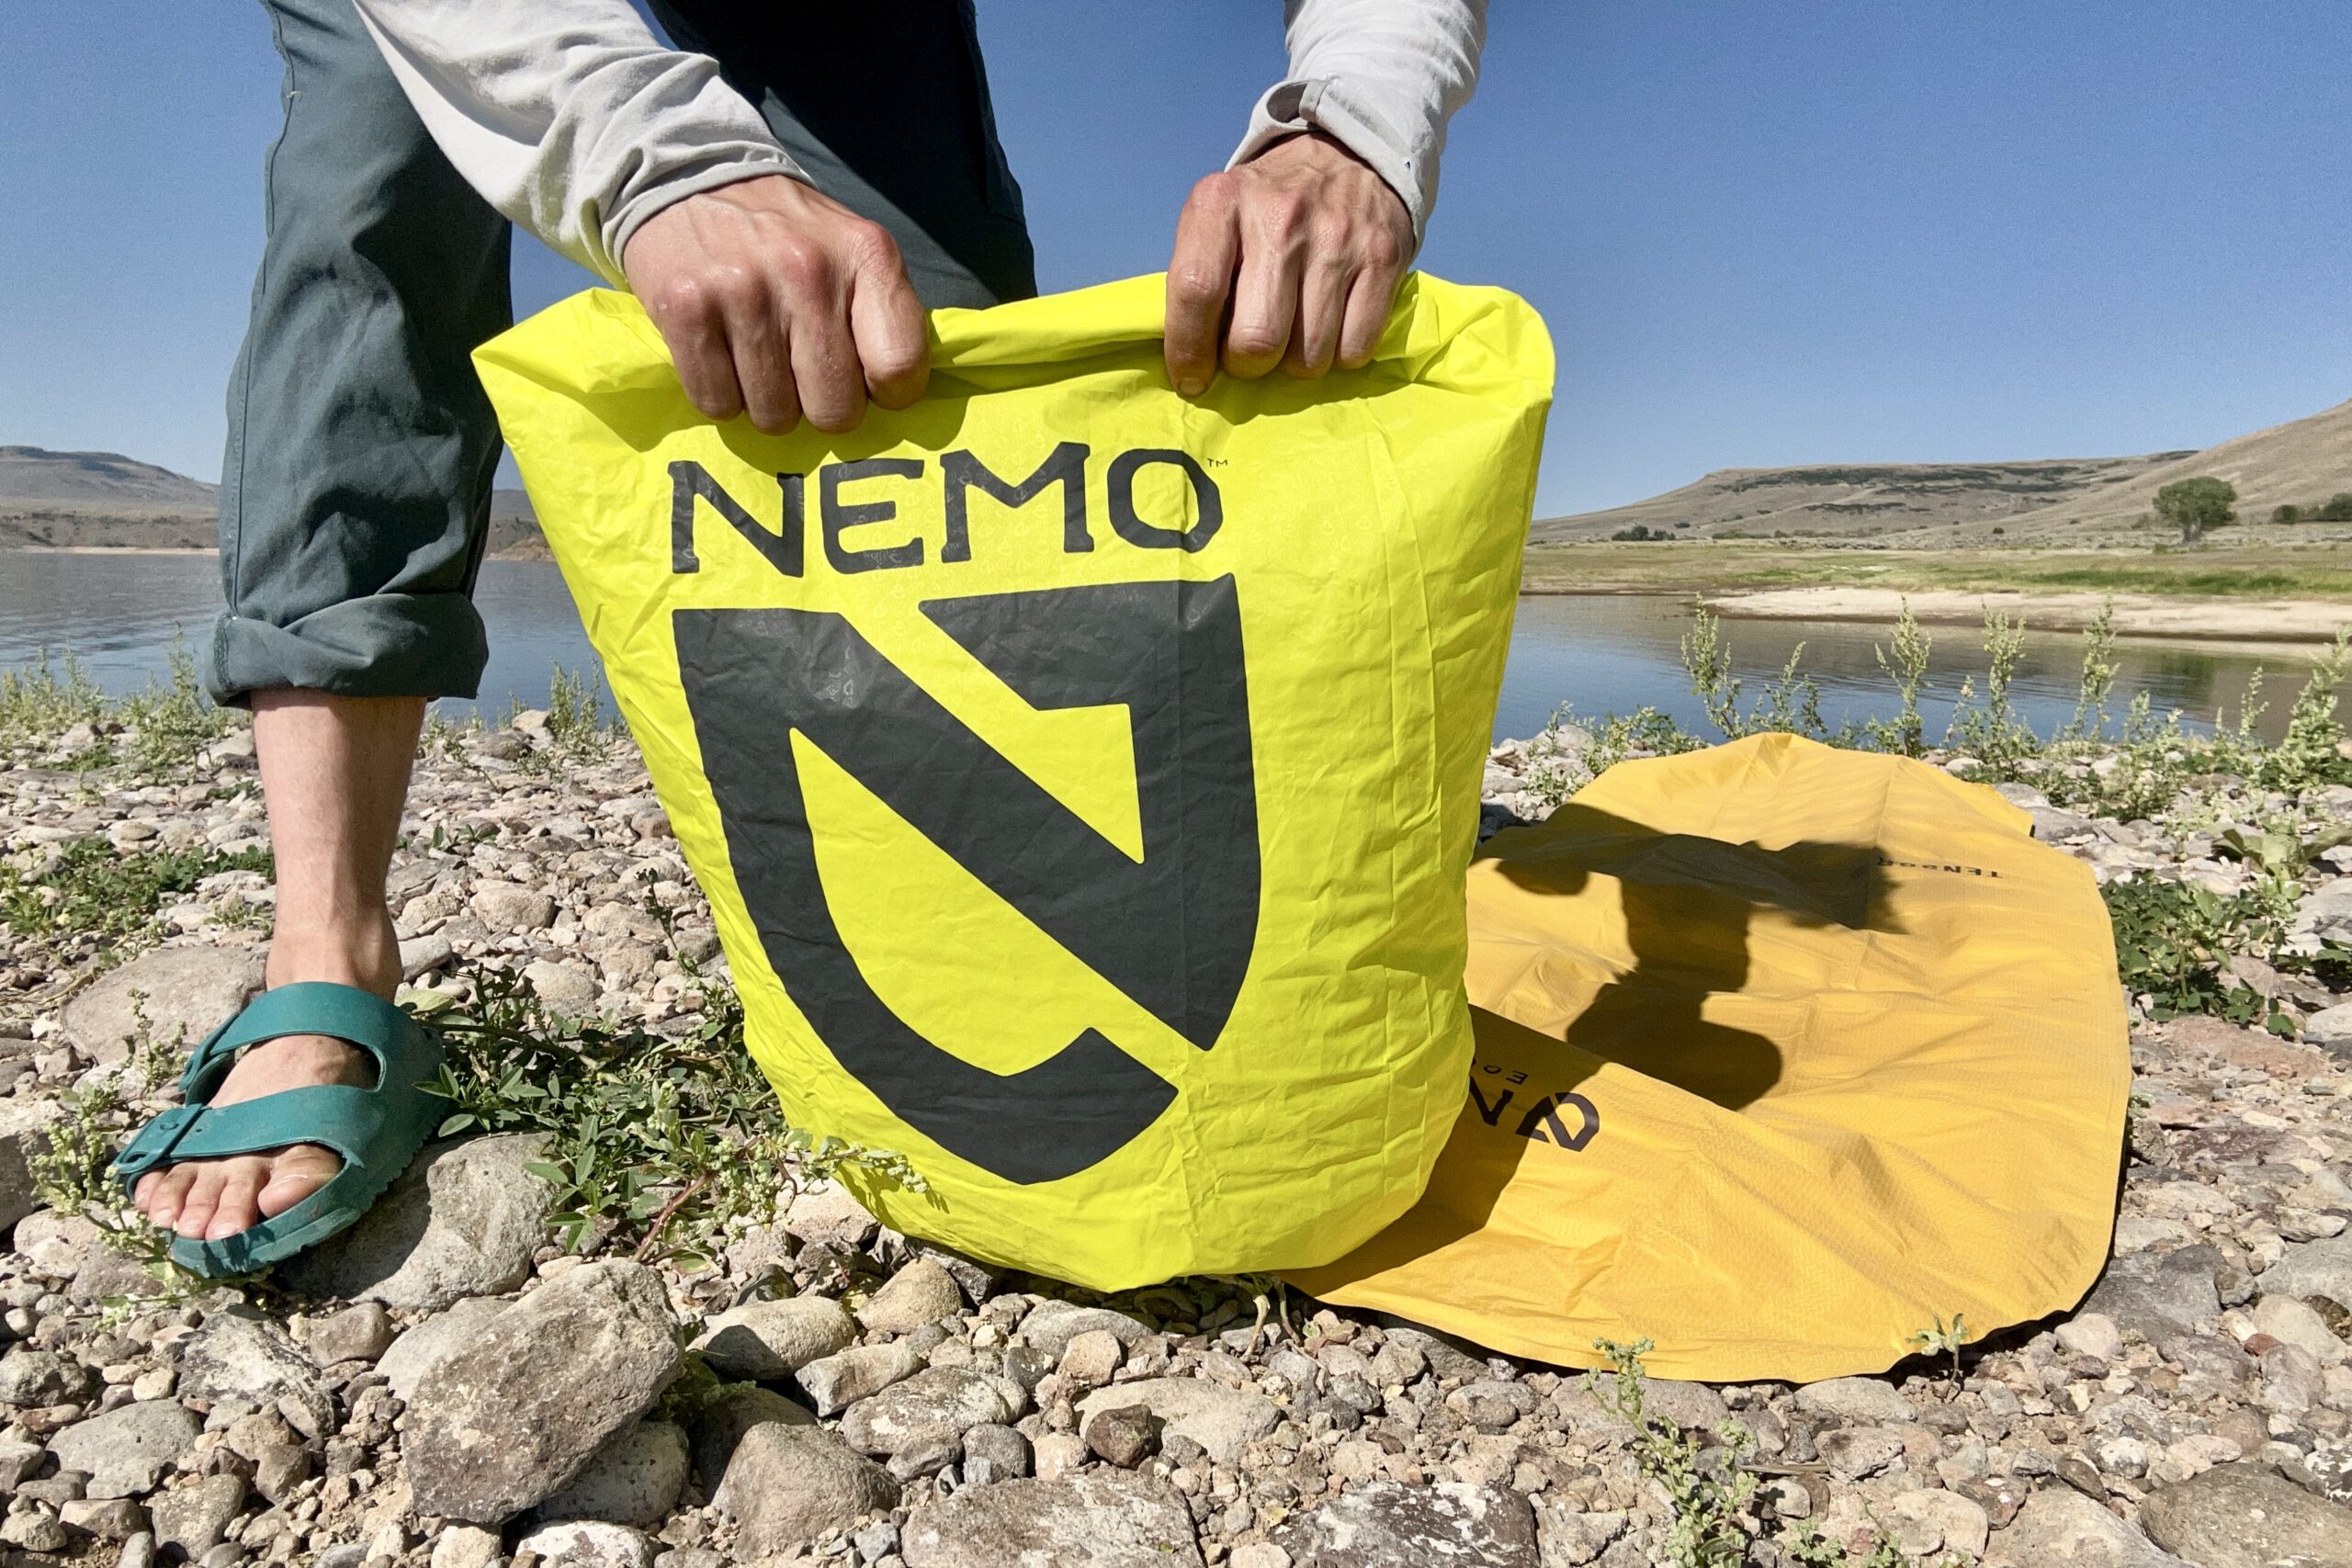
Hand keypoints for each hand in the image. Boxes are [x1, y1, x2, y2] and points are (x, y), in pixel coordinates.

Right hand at [622, 175, 927, 434]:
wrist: (696, 175)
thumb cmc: (788, 232)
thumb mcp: (854, 249)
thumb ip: (883, 313)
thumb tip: (892, 400)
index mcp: (867, 254)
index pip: (900, 367)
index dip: (888, 394)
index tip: (868, 383)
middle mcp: (807, 270)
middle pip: (835, 410)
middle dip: (822, 407)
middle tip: (805, 374)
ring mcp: (743, 290)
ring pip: (774, 416)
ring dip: (768, 403)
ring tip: (760, 358)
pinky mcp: (686, 309)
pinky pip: (717, 404)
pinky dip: (721, 395)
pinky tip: (723, 356)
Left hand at [1164, 131, 1412, 395]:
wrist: (1346, 155)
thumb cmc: (1265, 206)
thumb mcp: (1216, 217)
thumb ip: (1195, 277)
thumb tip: (1191, 360)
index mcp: (1222, 203)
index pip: (1196, 292)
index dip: (1189, 351)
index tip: (1192, 378)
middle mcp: (1279, 217)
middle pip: (1257, 340)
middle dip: (1248, 366)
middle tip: (1250, 353)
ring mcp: (1336, 238)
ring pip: (1309, 356)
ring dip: (1295, 363)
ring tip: (1293, 333)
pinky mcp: (1383, 259)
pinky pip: (1355, 348)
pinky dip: (1340, 353)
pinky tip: (1331, 325)